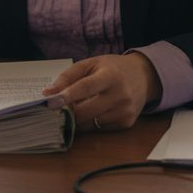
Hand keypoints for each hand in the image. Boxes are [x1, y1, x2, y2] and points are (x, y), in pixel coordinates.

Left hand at [41, 53, 162, 131]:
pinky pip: (99, 128)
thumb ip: (68, 76)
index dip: (67, 95)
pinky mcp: (126, 123)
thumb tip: (48, 93)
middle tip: (58, 107)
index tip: (50, 101)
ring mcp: (125, 111)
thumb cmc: (113, 68)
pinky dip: (91, 122)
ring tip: (79, 106)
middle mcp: (120, 94)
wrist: (144, 77)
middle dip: (68, 112)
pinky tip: (95, 110)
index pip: (86, 87)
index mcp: (111, 75)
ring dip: (78, 118)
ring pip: (90, 123)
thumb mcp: (91, 64)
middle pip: (85, 111)